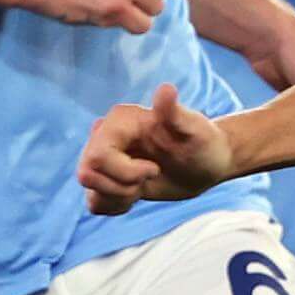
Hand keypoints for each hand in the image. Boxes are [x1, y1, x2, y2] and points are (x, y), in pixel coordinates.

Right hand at [80, 83, 242, 210]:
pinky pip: (95, 203)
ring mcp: (104, 159)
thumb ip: (175, 112)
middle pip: (87, 174)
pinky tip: (138, 194)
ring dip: (120, 197)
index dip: (125, 171)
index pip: (97, 156)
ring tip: (145, 185)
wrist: (207, 162)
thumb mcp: (195, 129)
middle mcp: (104, 137)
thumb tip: (166, 89)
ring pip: (90, 191)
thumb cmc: (203, 142)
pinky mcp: (108, 179)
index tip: (155, 169)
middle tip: (152, 175)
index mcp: (119, 121)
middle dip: (122, 186)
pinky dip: (116, 205)